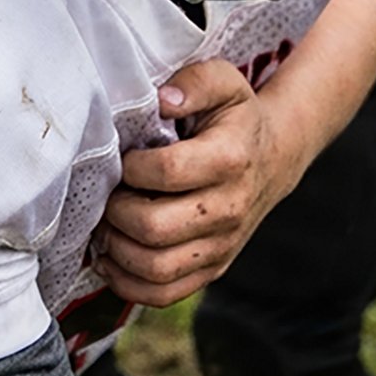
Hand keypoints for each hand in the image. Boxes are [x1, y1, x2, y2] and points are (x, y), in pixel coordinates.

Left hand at [92, 60, 300, 307]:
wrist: (272, 159)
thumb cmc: (235, 117)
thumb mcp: (223, 81)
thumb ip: (193, 82)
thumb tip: (162, 100)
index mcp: (230, 159)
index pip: (166, 173)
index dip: (131, 166)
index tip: (122, 156)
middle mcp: (229, 208)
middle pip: (155, 228)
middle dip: (115, 211)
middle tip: (105, 192)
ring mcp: (221, 246)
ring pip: (155, 269)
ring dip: (115, 249)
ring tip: (103, 223)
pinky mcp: (212, 269)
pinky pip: (163, 294)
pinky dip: (128, 284)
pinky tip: (110, 258)